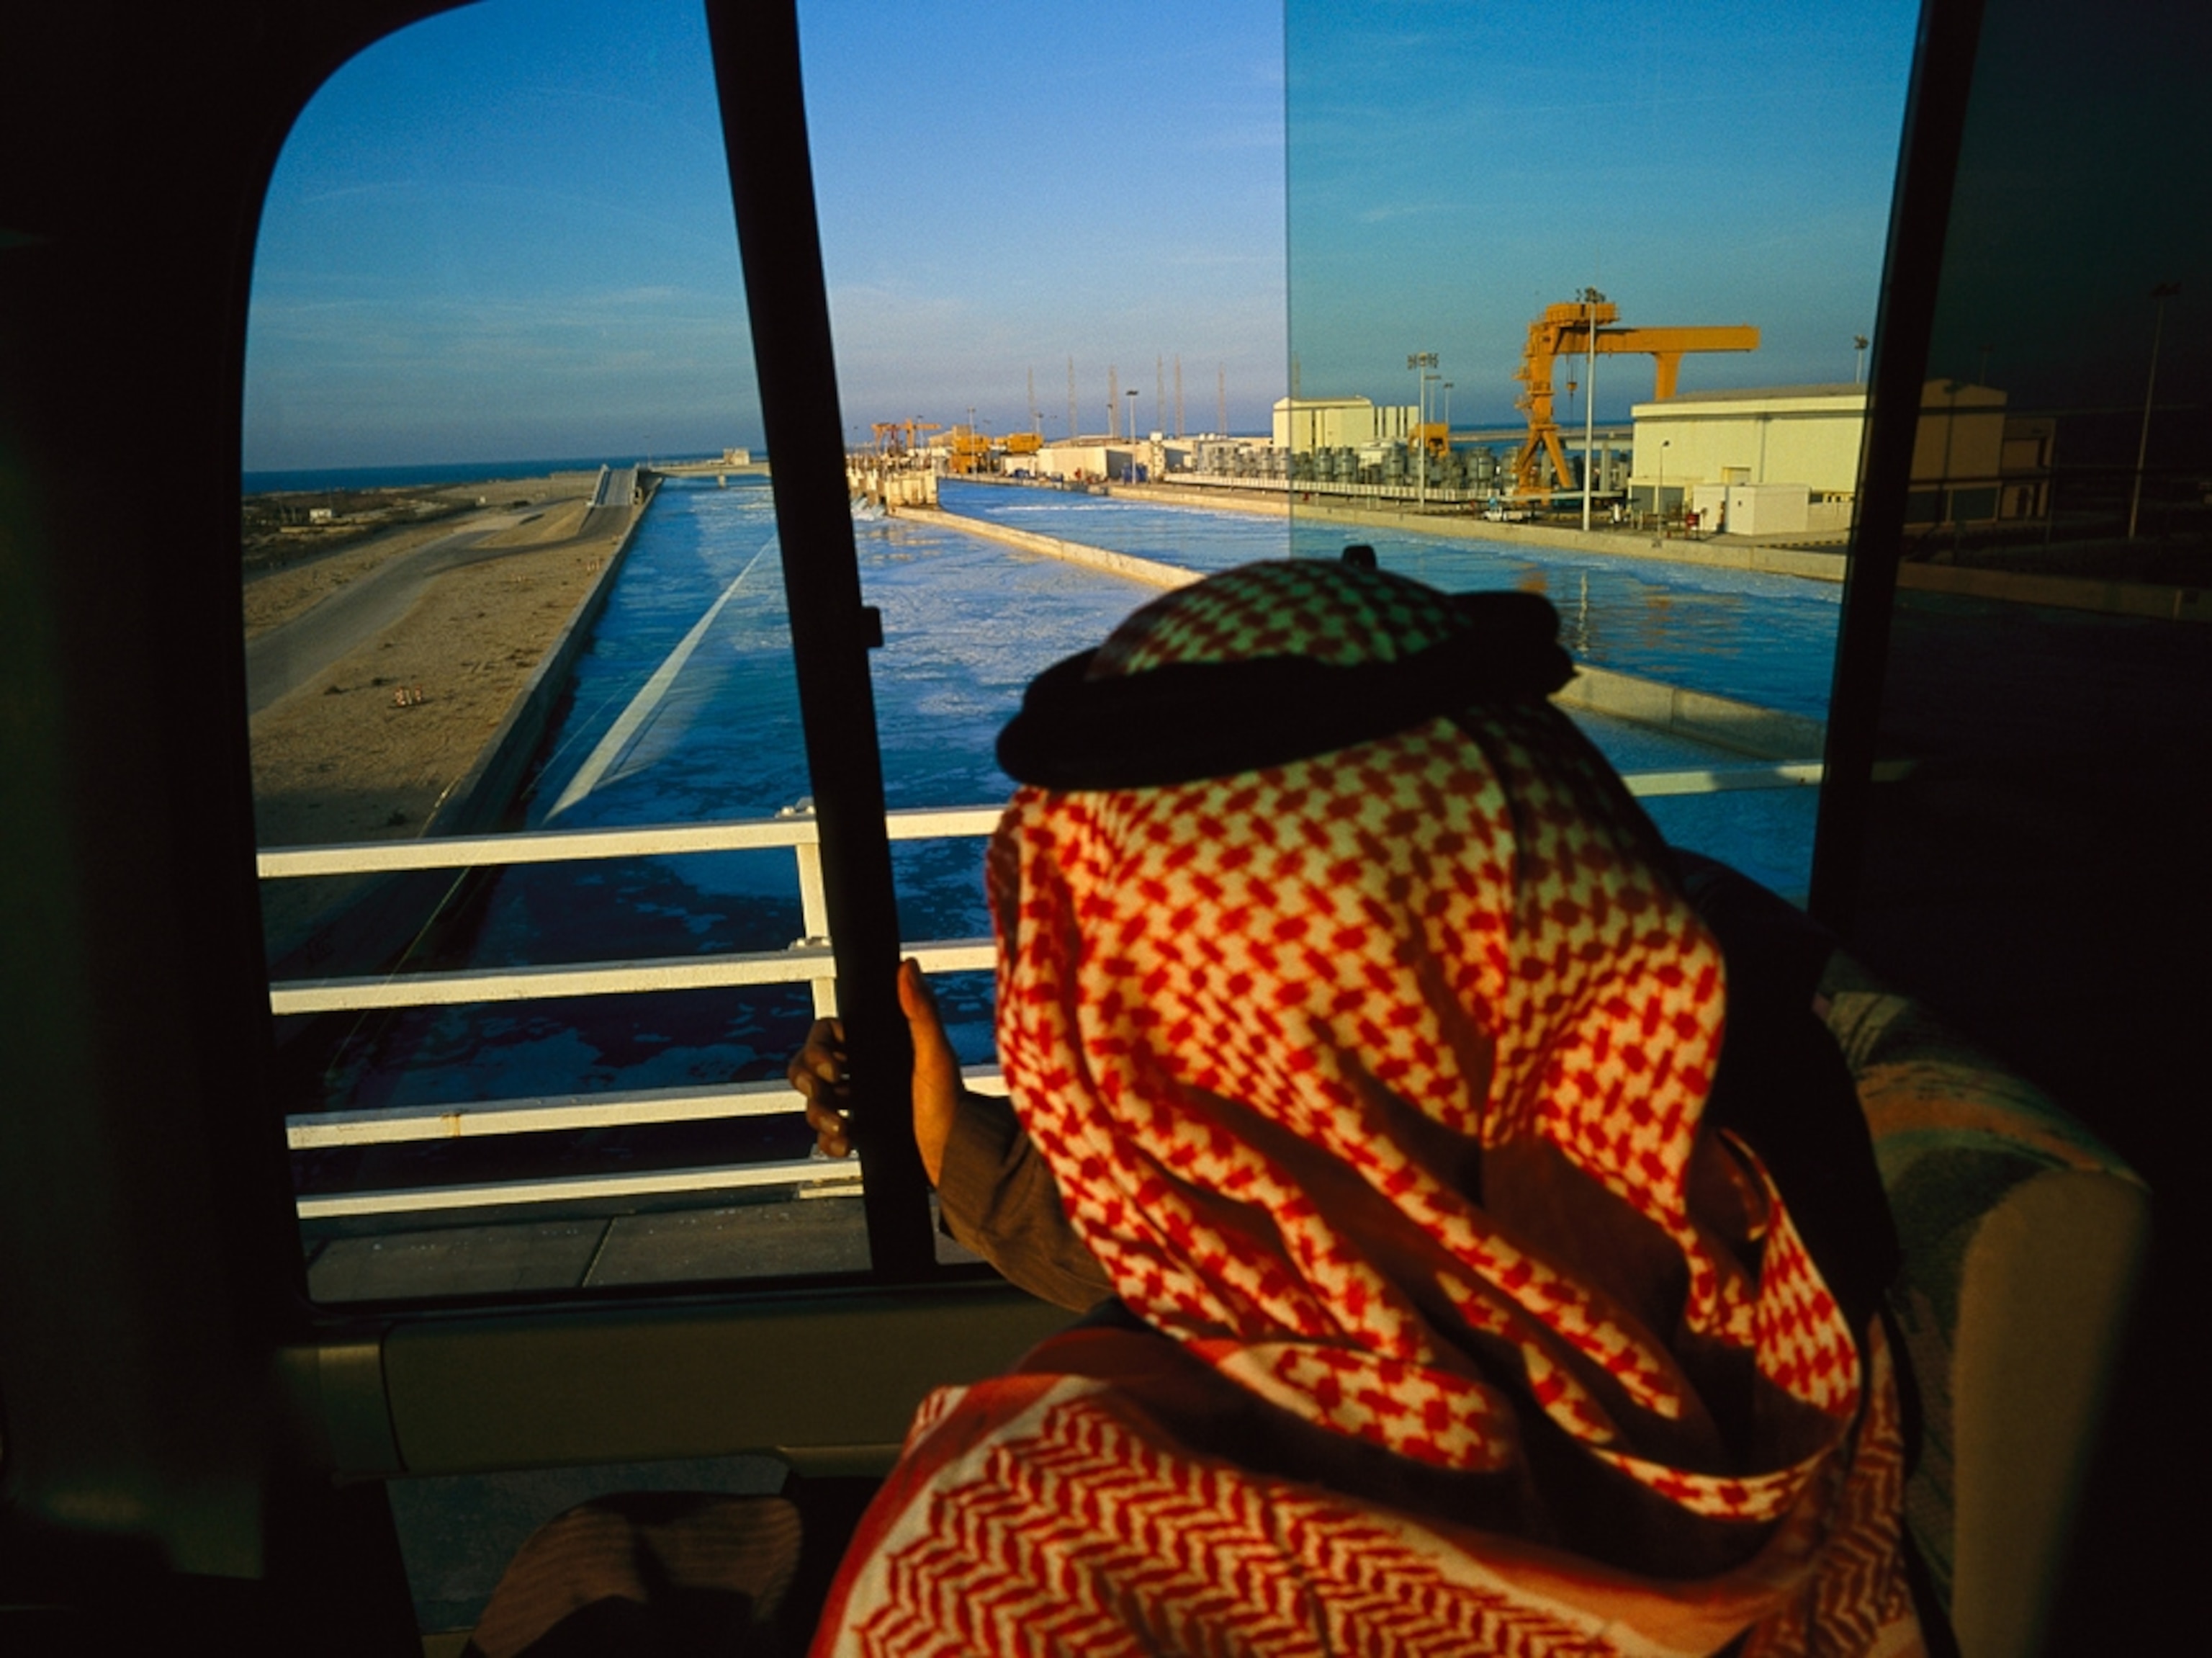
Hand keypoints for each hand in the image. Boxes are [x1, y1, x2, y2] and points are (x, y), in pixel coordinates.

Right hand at [785, 958, 965, 1185]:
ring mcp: (861, 1103)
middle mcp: (866, 1071)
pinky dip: (829, 1142)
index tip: (835, 1068)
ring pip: (814, 1101)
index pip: (826, 1036)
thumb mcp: (935, 1056)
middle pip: (810, 1068)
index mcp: (878, 1047)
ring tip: (842, 1127)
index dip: (817, 1049)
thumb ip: (921, 1011)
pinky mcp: (861, 1133)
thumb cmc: (955, 1104)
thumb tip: (907, 966)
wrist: (958, 1158)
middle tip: (829, 1095)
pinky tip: (846, 1143)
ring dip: (818, 1114)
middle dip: (809, 1083)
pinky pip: (825, 1135)